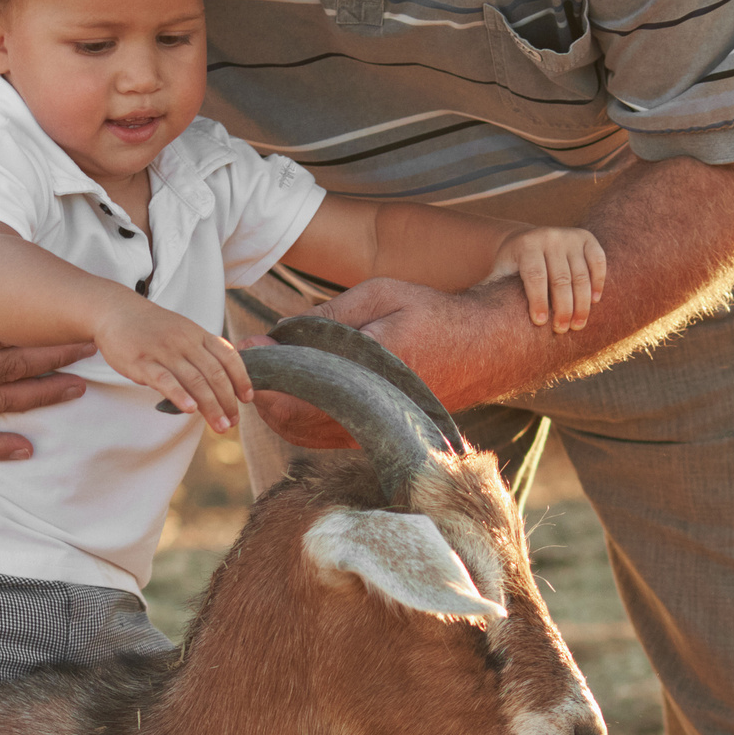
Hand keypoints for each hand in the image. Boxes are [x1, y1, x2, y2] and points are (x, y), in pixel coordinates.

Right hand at [94, 299, 253, 431]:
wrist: (116, 311)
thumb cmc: (151, 327)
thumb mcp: (182, 331)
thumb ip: (201, 351)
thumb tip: (221, 379)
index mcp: (198, 334)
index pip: (228, 356)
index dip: (241, 378)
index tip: (247, 399)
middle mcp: (185, 341)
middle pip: (214, 374)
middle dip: (227, 401)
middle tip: (233, 422)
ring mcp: (164, 351)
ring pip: (194, 381)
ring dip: (211, 406)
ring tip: (220, 425)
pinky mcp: (142, 362)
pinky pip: (165, 380)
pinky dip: (180, 395)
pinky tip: (190, 410)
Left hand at [247, 277, 523, 449]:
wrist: (487, 347)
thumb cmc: (432, 313)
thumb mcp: (380, 296)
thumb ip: (328, 318)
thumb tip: (278, 334)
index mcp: (373, 372)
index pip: (300, 386)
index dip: (266, 370)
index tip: (246, 346)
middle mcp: (372, 409)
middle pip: (291, 418)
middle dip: (262, 390)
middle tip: (250, 358)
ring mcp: (373, 429)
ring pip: (301, 433)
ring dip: (275, 406)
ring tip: (267, 372)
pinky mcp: (374, 436)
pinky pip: (319, 438)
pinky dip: (295, 418)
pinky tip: (289, 392)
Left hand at [490, 226, 607, 331]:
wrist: (526, 240)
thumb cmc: (511, 267)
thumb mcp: (497, 276)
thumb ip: (488, 292)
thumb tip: (471, 321)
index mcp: (525, 245)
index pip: (535, 275)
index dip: (538, 300)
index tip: (541, 323)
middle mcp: (549, 237)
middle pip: (561, 279)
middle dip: (563, 308)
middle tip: (562, 330)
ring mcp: (570, 236)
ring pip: (581, 274)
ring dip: (582, 303)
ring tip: (577, 325)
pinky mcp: (586, 238)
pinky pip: (598, 262)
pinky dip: (598, 282)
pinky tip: (594, 301)